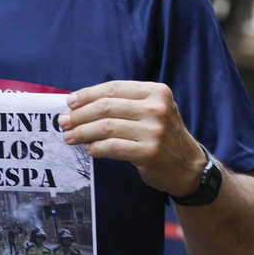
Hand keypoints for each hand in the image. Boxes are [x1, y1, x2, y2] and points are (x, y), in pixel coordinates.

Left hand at [60, 81, 205, 195]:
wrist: (189, 167)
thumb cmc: (164, 136)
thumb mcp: (154, 110)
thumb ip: (125, 104)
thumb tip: (81, 104)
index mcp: (156, 92)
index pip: (114, 88)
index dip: (88, 94)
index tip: (70, 102)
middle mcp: (157, 108)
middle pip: (106, 107)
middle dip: (80, 114)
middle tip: (64, 121)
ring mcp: (154, 131)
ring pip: (106, 127)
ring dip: (82, 132)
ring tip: (70, 137)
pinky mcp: (149, 153)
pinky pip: (112, 148)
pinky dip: (95, 148)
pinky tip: (88, 149)